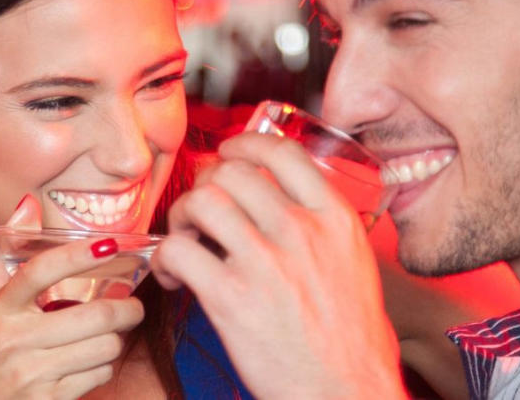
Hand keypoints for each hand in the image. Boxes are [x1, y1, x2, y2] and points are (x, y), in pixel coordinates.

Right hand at [0, 196, 144, 398]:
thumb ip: (7, 258)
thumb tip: (27, 204)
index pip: (40, 271)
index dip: (77, 255)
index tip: (110, 245)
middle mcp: (12, 338)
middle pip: (92, 315)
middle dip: (126, 310)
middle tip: (134, 307)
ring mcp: (29, 372)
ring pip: (102, 346)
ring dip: (113, 342)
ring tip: (106, 339)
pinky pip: (97, 375)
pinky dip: (102, 368)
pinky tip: (89, 365)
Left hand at [152, 132, 406, 399]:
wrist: (347, 393)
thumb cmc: (352, 341)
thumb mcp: (354, 264)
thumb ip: (321, 226)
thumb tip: (281, 199)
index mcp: (334, 219)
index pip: (281, 151)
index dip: (243, 144)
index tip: (227, 155)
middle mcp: (301, 231)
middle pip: (232, 171)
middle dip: (205, 185)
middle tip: (200, 213)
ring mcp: (266, 262)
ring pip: (202, 201)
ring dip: (182, 217)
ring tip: (186, 242)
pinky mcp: (232, 298)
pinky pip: (178, 251)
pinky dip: (165, 260)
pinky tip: (175, 277)